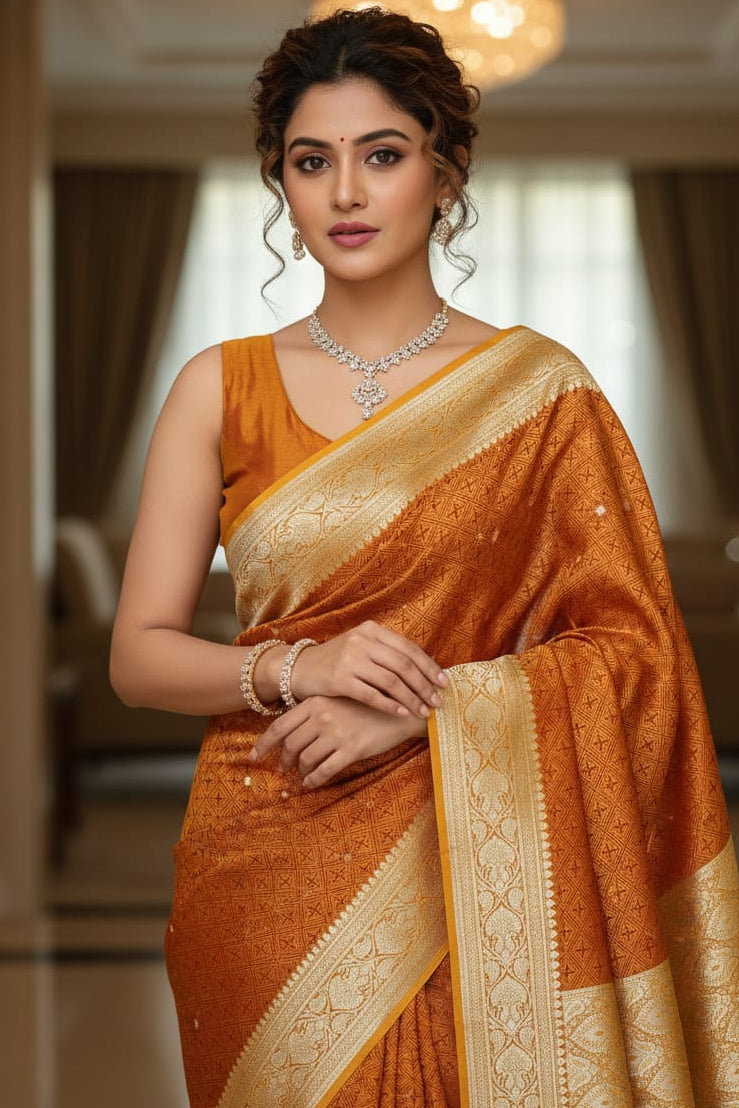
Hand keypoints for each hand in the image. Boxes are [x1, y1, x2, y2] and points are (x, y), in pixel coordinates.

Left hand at [247, 696, 427, 788]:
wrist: (402, 709)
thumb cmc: (368, 705)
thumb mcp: (338, 700)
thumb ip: (315, 712)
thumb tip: (292, 732)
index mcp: (316, 702)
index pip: (279, 726)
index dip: (263, 743)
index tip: (252, 756)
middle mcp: (323, 716)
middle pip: (290, 745)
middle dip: (283, 760)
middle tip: (283, 769)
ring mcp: (337, 733)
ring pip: (306, 759)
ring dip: (301, 771)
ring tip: (301, 775)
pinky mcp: (352, 749)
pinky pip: (324, 771)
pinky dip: (314, 779)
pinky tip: (312, 782)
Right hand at [287, 620, 447, 718]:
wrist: (300, 668)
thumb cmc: (337, 661)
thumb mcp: (361, 647)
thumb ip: (387, 654)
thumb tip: (425, 671)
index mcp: (372, 630)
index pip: (409, 648)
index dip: (429, 666)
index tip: (444, 683)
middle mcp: (362, 641)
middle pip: (403, 665)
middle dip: (424, 686)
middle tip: (437, 702)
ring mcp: (350, 659)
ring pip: (391, 681)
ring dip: (411, 698)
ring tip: (423, 712)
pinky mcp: (339, 679)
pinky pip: (371, 694)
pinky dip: (390, 705)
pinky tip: (402, 713)